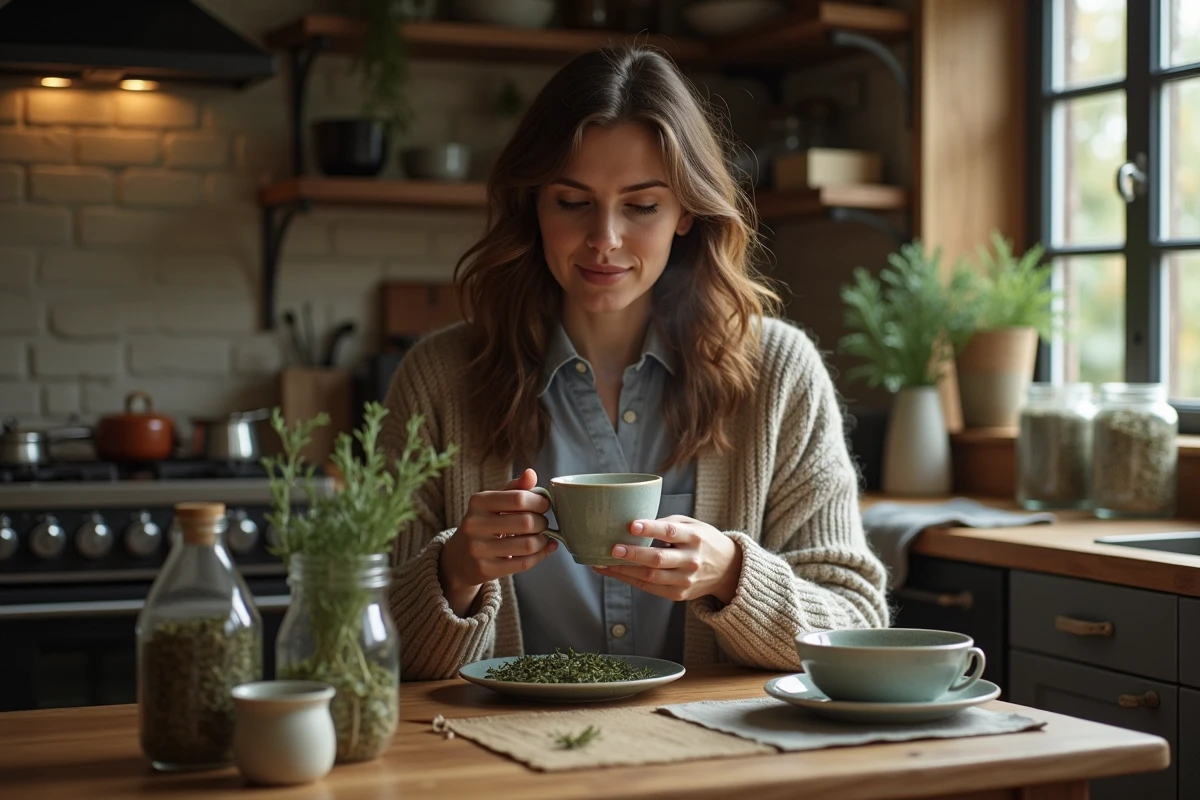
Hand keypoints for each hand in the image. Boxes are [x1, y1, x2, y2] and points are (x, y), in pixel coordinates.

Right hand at [439, 468, 556, 615]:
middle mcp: (475, 524)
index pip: (519, 498)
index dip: (540, 502)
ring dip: (543, 541)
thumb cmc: (484, 523)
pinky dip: (540, 556)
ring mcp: (478, 549)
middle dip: (543, 523)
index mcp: (478, 502)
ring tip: (542, 537)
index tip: (544, 505)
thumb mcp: (494, 502)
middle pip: (526, 522)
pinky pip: (524, 563)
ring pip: (527, 545)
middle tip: (543, 523)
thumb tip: (531, 473)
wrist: (459, 558)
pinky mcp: (485, 569)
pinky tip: (542, 550)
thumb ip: (515, 488)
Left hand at [594, 516, 742, 603]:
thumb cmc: (703, 541)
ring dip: (624, 571)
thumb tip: (635, 525)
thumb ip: (668, 523)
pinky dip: (630, 580)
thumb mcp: (693, 525)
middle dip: (633, 554)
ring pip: (650, 577)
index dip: (651, 528)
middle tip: (612, 548)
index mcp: (695, 538)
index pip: (671, 532)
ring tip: (602, 564)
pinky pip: (649, 588)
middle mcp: (691, 560)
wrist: (728, 570)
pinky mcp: (678, 595)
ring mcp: (685, 580)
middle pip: (658, 559)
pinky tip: (614, 573)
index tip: (632, 524)